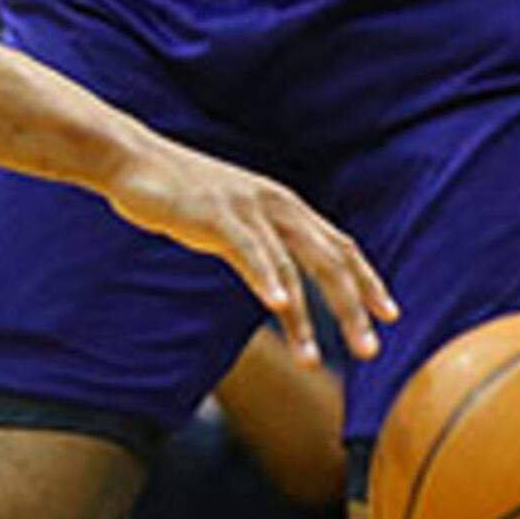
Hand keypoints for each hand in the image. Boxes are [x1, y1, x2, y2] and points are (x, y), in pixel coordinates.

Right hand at [95, 130, 396, 363]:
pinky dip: (268, 280)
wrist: (130, 159)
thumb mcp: (230, 219)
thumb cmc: (176, 193)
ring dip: (306, 318)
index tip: (389, 316)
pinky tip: (279, 306)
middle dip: (354, 307)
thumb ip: (258, 243)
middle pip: (330, 260)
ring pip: (293, 267)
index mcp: (284, 206)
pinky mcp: (218, 216)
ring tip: (313, 360)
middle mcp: (276, 206)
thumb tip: (276, 276)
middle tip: (370, 350)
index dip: (367, 281)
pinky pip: (251, 252)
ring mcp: (248, 210)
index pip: (340, 246)